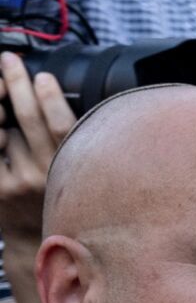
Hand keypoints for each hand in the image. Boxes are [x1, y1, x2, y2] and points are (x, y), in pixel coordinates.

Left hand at [0, 52, 75, 244]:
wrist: (37, 240)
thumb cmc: (62, 199)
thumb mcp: (80, 174)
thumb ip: (74, 142)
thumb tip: (53, 96)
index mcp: (75, 170)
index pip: (63, 125)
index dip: (50, 97)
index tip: (43, 76)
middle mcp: (47, 176)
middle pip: (27, 118)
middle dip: (16, 83)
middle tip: (9, 61)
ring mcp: (17, 183)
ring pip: (5, 131)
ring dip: (4, 117)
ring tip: (7, 108)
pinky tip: (2, 132)